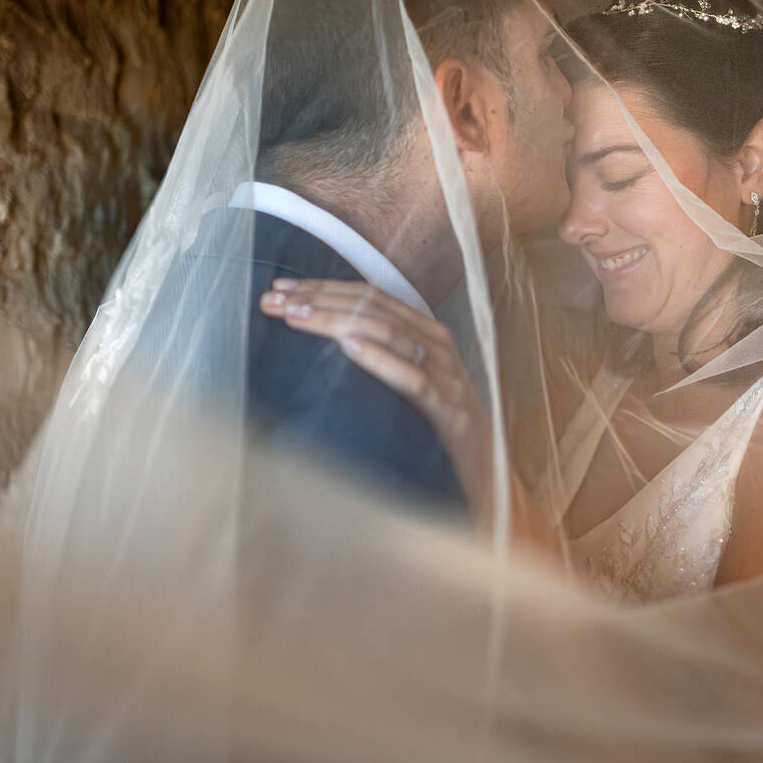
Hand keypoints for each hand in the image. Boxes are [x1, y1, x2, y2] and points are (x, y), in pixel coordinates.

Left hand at [258, 278, 493, 464]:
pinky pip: (412, 379)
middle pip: (373, 308)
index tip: (281, 290)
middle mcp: (437, 345)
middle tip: (273, 301)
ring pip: (388, 333)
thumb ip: (379, 360)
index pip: (370, 297)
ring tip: (297, 317)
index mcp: (426, 333)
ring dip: (337, 322)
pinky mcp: (449, 410)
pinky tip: (347, 348)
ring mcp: (446, 375)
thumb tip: (323, 345)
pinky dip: (379, 359)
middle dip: (320, 300)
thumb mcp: (408, 386)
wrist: (489, 473)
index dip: (324, 288)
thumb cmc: (441, 430)